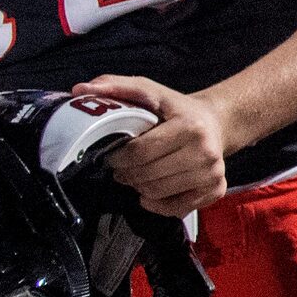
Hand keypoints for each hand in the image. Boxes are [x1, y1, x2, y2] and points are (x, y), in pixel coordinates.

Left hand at [73, 76, 231, 216]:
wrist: (217, 123)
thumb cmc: (177, 109)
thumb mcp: (150, 91)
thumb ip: (116, 86)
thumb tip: (79, 89)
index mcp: (190, 127)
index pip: (140, 152)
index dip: (118, 157)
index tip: (112, 154)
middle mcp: (206, 152)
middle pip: (147, 176)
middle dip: (127, 173)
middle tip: (122, 166)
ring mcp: (213, 174)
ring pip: (157, 193)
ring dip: (139, 186)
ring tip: (138, 174)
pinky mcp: (216, 191)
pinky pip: (174, 209)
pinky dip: (157, 203)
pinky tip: (154, 188)